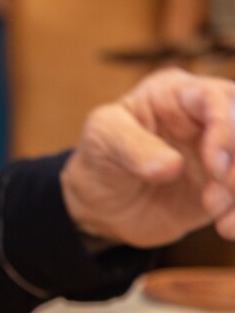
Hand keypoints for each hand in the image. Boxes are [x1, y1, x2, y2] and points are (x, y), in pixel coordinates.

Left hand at [61, 68, 234, 248]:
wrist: (102, 202)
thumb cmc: (100, 155)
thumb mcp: (102, 139)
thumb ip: (132, 146)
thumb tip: (171, 165)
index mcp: (175, 94)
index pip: (215, 98)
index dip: (225, 129)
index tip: (215, 167)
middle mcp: (205, 119)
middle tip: (223, 188)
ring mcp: (221, 153)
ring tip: (218, 217)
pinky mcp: (228, 186)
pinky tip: (226, 229)